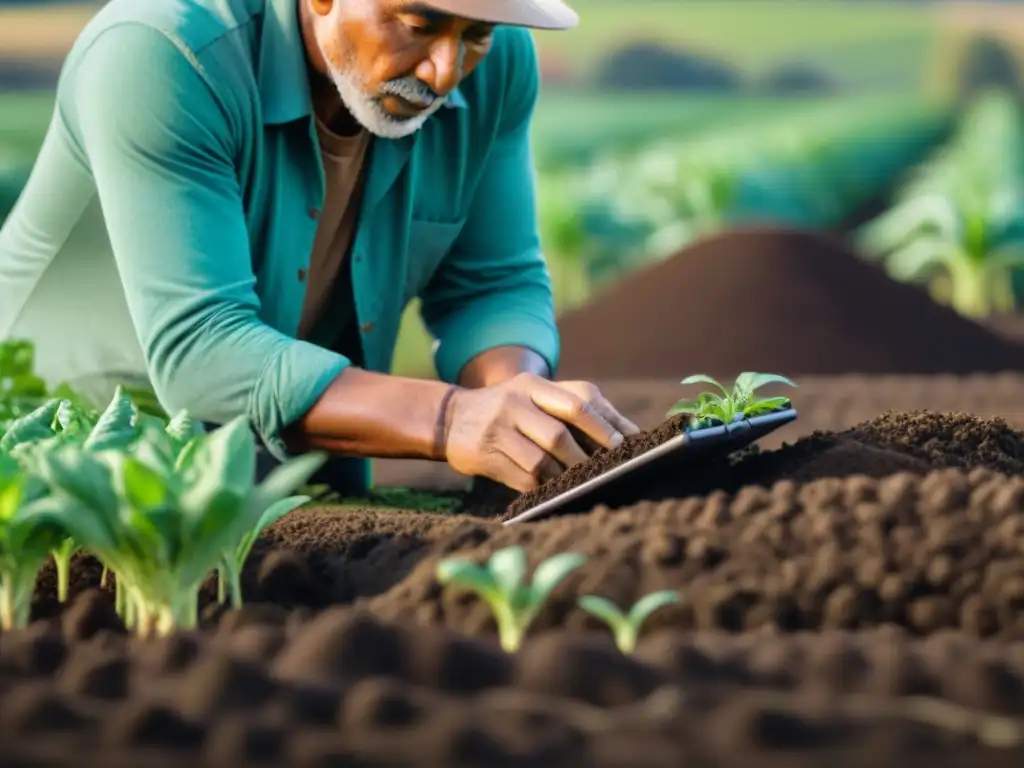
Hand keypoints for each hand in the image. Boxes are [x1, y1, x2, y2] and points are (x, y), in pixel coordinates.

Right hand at [441, 373, 640, 492]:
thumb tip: (625, 433)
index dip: (605, 425)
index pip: (577, 402)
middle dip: (587, 457)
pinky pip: (523, 478)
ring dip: (565, 475)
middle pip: (559, 435)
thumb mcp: (535, 394)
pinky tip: (554, 488)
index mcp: (533, 385)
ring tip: (581, 481)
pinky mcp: (485, 455)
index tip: (626, 444)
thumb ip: (573, 406)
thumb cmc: (509, 409)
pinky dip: (543, 487)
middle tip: (607, 470)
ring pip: (541, 461)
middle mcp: (514, 403)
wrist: (451, 418)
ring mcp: (497, 429)